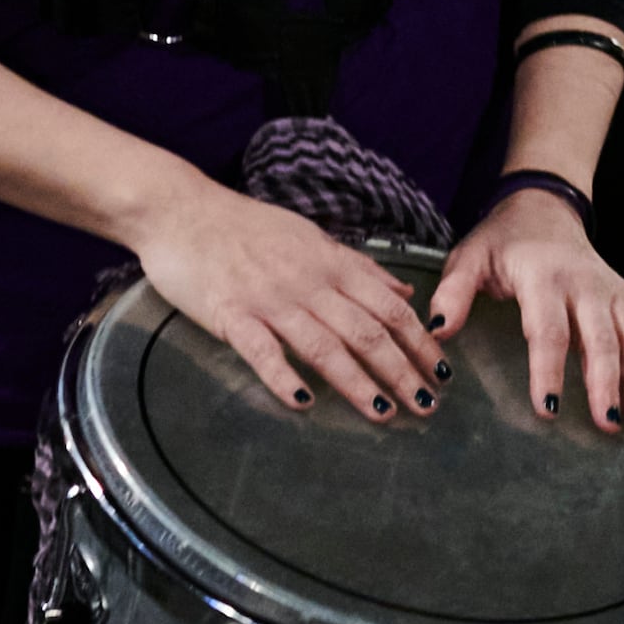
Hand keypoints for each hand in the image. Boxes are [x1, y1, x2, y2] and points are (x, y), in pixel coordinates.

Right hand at [137, 182, 449, 419]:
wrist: (183, 210)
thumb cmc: (247, 226)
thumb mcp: (312, 237)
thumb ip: (359, 268)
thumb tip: (403, 293)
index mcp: (331, 264)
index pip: (388, 308)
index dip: (419, 341)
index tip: (441, 371)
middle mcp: (309, 283)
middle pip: (366, 332)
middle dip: (401, 371)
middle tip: (426, 403)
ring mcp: (270, 300)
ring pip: (324, 346)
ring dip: (357, 383)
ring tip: (383, 413)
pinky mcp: (231, 314)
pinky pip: (262, 351)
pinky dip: (284, 377)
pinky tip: (303, 404)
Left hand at [432, 185, 623, 429]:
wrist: (545, 205)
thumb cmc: (502, 240)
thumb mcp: (469, 258)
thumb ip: (452, 293)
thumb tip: (437, 330)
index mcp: (544, 277)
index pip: (549, 331)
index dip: (549, 370)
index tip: (547, 408)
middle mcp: (585, 284)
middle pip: (601, 339)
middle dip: (605, 383)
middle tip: (606, 423)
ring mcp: (611, 290)